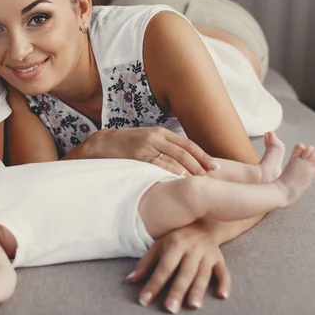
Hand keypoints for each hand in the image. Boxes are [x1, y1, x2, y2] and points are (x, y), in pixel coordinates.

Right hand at [89, 127, 217, 175]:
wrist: (100, 144)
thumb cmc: (125, 145)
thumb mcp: (146, 141)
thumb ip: (163, 148)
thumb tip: (183, 162)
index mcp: (160, 132)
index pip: (187, 144)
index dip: (202, 155)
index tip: (215, 167)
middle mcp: (155, 137)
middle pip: (184, 151)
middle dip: (200, 165)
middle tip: (212, 177)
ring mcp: (146, 146)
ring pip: (174, 158)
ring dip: (189, 171)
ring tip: (200, 182)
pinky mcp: (137, 156)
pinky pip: (158, 164)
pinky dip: (171, 171)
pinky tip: (180, 179)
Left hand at [126, 222, 230, 312]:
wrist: (203, 221)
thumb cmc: (176, 236)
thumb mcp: (159, 245)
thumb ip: (145, 263)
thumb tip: (130, 281)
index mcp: (175, 244)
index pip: (163, 267)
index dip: (153, 284)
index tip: (144, 300)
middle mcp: (192, 249)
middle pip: (184, 273)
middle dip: (177, 291)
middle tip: (170, 308)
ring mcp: (207, 254)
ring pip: (203, 275)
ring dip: (198, 290)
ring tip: (193, 306)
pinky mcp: (219, 259)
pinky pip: (223, 272)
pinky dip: (224, 283)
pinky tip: (222, 295)